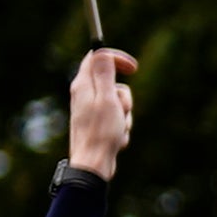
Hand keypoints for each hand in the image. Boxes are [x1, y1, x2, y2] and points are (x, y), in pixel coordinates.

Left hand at [65, 45, 140, 180]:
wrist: (93, 164)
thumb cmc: (100, 133)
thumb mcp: (107, 99)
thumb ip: (104, 74)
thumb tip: (101, 51)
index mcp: (83, 85)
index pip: (97, 57)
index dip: (116, 58)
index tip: (133, 68)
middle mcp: (84, 95)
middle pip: (112, 82)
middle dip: (124, 96)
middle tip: (122, 108)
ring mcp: (91, 110)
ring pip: (117, 101)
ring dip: (125, 114)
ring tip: (118, 127)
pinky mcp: (97, 124)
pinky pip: (117, 117)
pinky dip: (121, 126)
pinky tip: (116, 138)